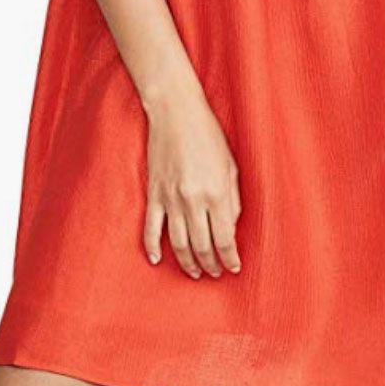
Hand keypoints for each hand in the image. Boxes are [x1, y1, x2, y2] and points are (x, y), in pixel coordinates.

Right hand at [140, 84, 241, 278]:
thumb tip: (231, 227)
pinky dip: (152, 248)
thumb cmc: (209, 135)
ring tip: (195, 272)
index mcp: (217, 193)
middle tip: (215, 273)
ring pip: (178, 243)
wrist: (176, 113)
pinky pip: (151, 228)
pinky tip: (158, 260)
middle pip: (202, 246)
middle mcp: (194, 200)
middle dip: (211, 264)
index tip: (233, 267)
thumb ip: (233, 200)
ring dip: (188, 263)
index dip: (230, 258)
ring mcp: (171, 199)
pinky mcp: (154, 194)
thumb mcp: (231, 166)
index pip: (225, 239)